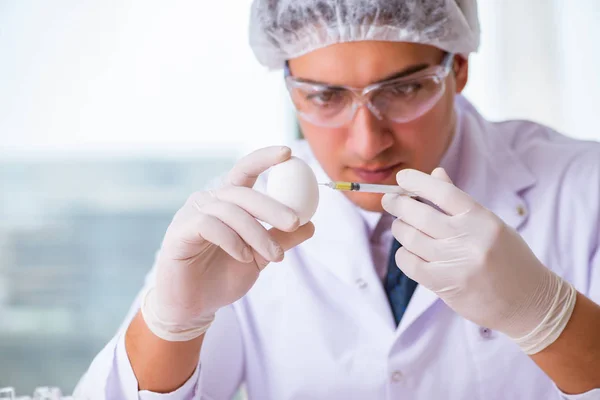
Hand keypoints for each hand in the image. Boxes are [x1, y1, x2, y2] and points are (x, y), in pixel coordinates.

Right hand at [141, 146, 314, 340]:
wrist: (194, 306)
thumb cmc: (223, 277)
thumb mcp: (260, 257)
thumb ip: (281, 239)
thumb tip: (311, 224)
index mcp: (227, 201)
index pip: (244, 170)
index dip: (264, 158)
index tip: (288, 153)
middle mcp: (208, 201)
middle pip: (242, 191)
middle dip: (272, 206)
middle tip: (295, 222)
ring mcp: (191, 214)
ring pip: (230, 211)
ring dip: (257, 234)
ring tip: (274, 256)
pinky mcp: (179, 231)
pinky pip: (210, 226)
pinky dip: (232, 241)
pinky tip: (244, 257)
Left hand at [381, 168, 575, 353]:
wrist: (530, 303)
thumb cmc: (509, 259)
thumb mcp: (490, 224)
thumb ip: (460, 202)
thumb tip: (435, 174)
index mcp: (482, 218)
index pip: (443, 192)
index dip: (417, 182)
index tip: (402, 178)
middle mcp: (469, 238)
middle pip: (419, 213)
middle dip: (398, 204)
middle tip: (390, 201)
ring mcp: (456, 262)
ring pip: (410, 238)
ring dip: (400, 229)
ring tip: (401, 226)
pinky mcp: (445, 284)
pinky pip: (409, 263)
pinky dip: (403, 255)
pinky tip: (409, 252)